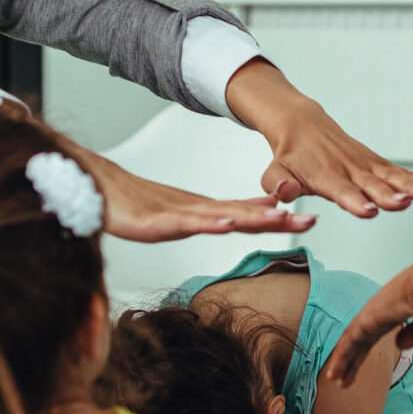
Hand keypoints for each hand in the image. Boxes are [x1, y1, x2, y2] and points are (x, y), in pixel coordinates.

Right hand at [83, 150, 316, 243]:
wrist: (100, 190)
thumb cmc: (140, 203)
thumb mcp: (187, 214)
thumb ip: (219, 214)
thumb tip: (251, 215)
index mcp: (208, 211)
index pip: (250, 214)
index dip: (281, 218)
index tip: (313, 219)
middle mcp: (200, 210)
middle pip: (245, 215)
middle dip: (279, 219)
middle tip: (312, 220)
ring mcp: (180, 215)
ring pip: (221, 217)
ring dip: (251, 217)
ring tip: (279, 218)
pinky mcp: (157, 222)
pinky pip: (186, 223)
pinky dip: (208, 223)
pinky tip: (227, 222)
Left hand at [225, 62, 412, 218]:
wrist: (302, 124)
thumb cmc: (290, 155)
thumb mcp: (274, 171)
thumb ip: (278, 184)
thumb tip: (283, 194)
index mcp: (324, 175)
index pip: (342, 191)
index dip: (355, 201)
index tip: (369, 211)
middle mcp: (349, 170)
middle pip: (372, 185)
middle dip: (389, 196)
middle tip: (405, 203)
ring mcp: (365, 165)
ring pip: (391, 177)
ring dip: (412, 186)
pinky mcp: (375, 163)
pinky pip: (398, 173)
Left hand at [324, 277, 412, 389]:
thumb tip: (400, 344)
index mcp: (392, 310)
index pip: (371, 334)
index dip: (362, 351)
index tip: (356, 368)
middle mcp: (378, 312)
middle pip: (359, 340)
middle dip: (350, 360)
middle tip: (342, 380)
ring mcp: (370, 315)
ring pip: (351, 342)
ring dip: (342, 361)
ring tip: (334, 379)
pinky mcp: (366, 320)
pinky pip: (350, 343)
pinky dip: (341, 358)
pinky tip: (335, 373)